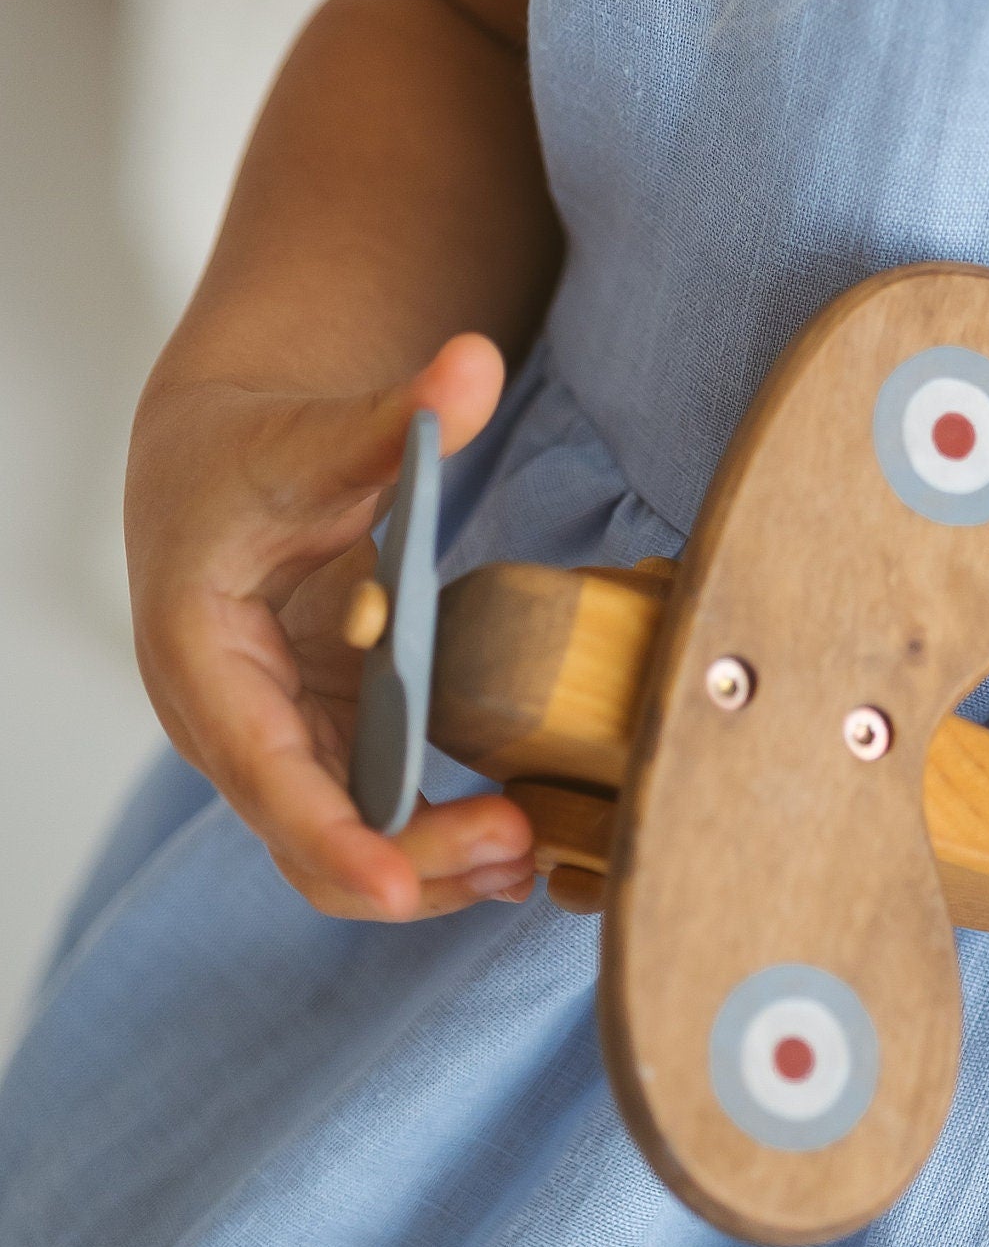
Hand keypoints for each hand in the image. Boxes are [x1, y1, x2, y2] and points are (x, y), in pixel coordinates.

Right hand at [126, 334, 536, 921]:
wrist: (216, 469)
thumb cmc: (253, 453)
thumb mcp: (317, 431)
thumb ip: (398, 412)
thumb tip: (476, 361)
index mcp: (202, 652)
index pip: (263, 766)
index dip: (331, 834)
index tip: (396, 885)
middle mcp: (228, 718)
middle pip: (308, 830)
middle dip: (408, 857)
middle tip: (518, 847)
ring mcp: (277, 737)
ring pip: (341, 840)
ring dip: (431, 863)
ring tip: (529, 859)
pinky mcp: (323, 738)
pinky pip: (372, 813)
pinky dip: (434, 832)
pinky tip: (514, 837)